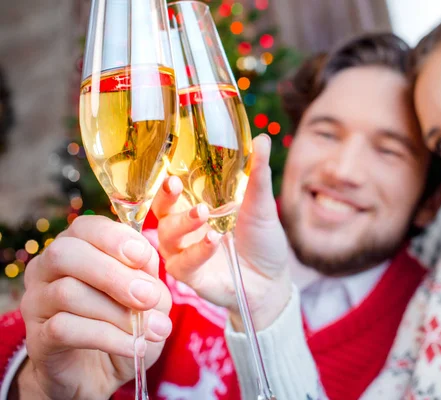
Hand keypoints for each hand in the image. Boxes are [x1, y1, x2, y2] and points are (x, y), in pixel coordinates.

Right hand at [18, 216, 171, 398]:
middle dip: (113, 274)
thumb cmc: (124, 322)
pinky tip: (132, 346)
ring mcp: (37, 302)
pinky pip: (65, 328)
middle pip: (66, 254)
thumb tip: (148, 277)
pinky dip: (107, 337)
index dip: (115, 238)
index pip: (86, 227)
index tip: (143, 257)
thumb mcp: (148, 298)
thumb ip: (149, 280)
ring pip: (67, 292)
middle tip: (148, 298)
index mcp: (77, 247)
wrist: (100, 372)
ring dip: (116, 312)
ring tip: (148, 330)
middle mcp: (47, 269)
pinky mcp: (37, 338)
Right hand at [152, 134, 290, 330]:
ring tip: (203, 213)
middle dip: (164, 197)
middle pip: (161, 210)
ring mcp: (183, 251)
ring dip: (183, 223)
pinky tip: (213, 239)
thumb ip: (256, 175)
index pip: (174, 189)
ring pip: (167, 235)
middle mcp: (184, 227)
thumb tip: (261, 139)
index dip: (169, 178)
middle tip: (175, 185)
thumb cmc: (261, 240)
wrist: (271, 280)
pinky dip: (198, 250)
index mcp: (195, 205)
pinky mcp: (188, 275)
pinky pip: (183, 262)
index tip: (173, 168)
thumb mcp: (260, 205)